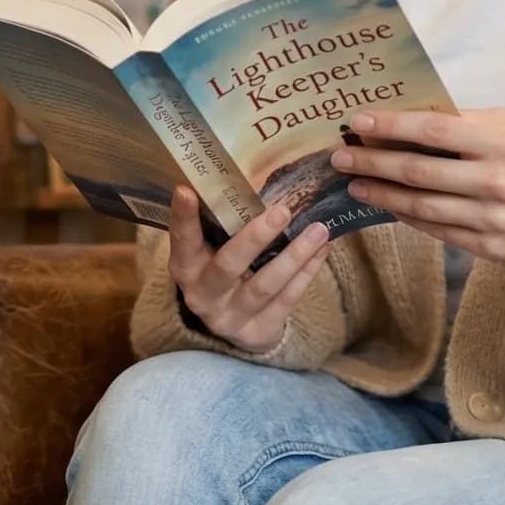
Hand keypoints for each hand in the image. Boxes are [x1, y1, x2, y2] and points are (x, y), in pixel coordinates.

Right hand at [167, 185, 331, 355]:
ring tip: (319, 229)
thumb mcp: (211, 250)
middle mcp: (204, 295)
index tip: (187, 189)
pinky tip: (321, 249)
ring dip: (295, 255)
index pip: (183, 240)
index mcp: (186, 268)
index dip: (183, 217)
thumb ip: (222, 223)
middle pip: (229, 265)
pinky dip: (306, 272)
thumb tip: (248, 174)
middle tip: (282, 210)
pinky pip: (287, 300)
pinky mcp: (259, 330)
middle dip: (256, 238)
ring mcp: (232, 316)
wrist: (231, 325)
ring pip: (265, 285)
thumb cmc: (221, 271)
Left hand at [330, 107, 504, 264]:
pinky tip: (386, 203)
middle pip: (419, 172)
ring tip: (355, 183)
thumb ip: (457, 123)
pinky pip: (436, 230)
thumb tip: (397, 119)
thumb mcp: (503, 127)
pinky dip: (406, 216)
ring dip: (381, 193)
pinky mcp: (489, 247)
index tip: (358, 121)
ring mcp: (492, 218)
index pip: (434, 129)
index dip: (392, 125)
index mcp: (500, 141)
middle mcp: (496, 181)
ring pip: (421, 206)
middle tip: (341, 156)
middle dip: (373, 162)